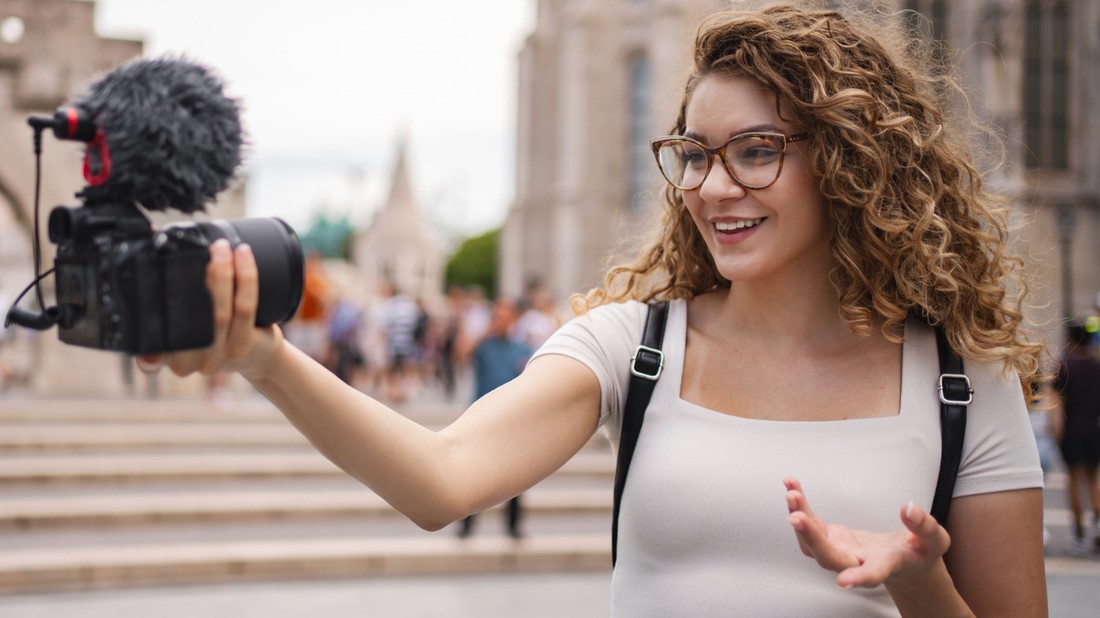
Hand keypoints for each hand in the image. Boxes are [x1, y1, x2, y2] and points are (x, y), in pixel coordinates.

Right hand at [137, 239, 282, 380]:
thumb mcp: (182, 321)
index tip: (151, 271)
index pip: (146, 337)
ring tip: (225, 248)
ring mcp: (215, 359)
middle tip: (212, 246)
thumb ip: (163, 296)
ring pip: (220, 312)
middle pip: (193, 317)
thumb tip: (151, 237)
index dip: (148, 309)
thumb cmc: (213, 329)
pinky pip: (244, 310)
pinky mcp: (242, 348)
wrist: (257, 354)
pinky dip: (246, 279)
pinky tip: (244, 257)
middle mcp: (184, 364)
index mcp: (160, 356)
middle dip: (205, 275)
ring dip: (224, 273)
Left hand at [783, 477, 951, 589]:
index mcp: (885, 566)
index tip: (843, 582)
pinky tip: (791, 486)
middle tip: (796, 516)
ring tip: (792, 493)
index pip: (872, 574)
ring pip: (812, 543)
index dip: (858, 579)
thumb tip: (909, 508)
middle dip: (811, 537)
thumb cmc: (920, 551)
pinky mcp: (830, 538)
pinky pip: (810, 523)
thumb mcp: (934, 540)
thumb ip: (924, 527)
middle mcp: (856, 562)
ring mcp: (839, 551)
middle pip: (829, 558)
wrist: (904, 561)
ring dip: (799, 518)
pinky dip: (799, 506)